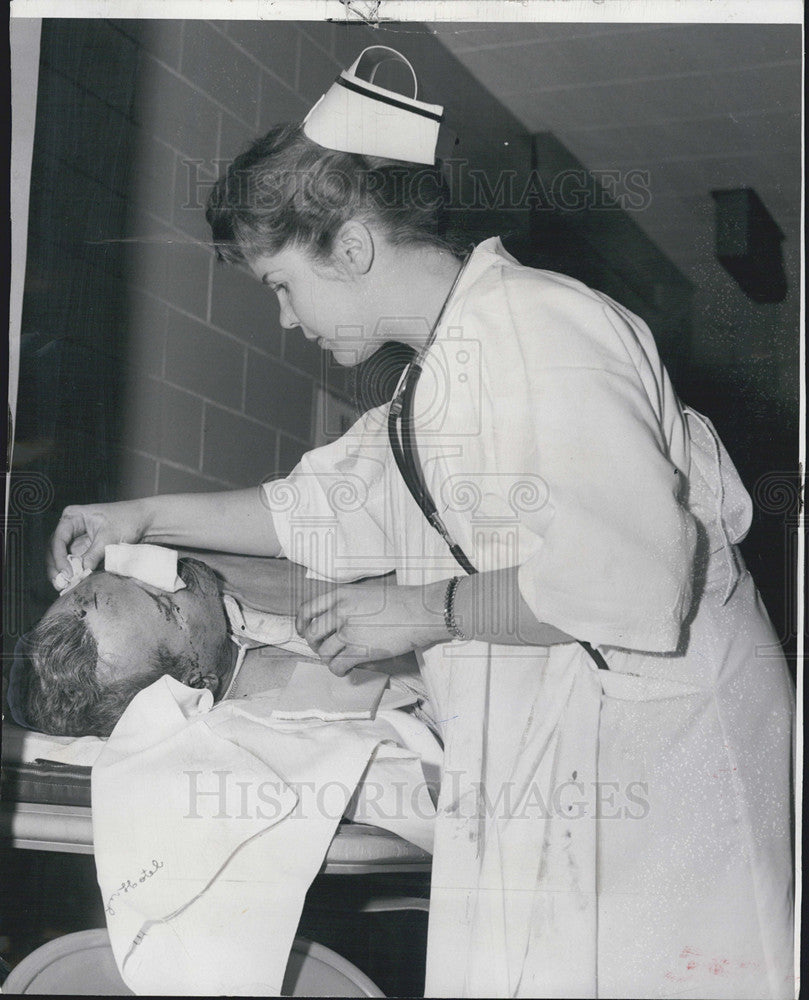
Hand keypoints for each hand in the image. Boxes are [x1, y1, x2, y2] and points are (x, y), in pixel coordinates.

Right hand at [47, 500, 149, 588]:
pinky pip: (74, 562)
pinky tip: (72, 582)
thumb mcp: (109, 537)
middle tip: (61, 584)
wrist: (144, 521)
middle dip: (56, 568)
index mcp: (73, 516)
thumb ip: (93, 554)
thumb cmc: (128, 520)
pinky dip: (73, 572)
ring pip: (62, 558)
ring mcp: (76, 539)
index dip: (59, 557)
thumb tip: (81, 572)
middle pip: (54, 549)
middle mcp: (70, 527)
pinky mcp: (84, 549)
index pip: (58, 539)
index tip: (66, 573)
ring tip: (64, 586)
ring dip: (62, 572)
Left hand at [295, 580, 446, 675]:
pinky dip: (339, 670)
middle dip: (316, 645)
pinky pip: (337, 665)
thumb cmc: (400, 602)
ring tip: (341, 660)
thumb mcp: (366, 593)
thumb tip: (336, 622)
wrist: (419, 611)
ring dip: (330, 659)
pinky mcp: (359, 650)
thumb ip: (347, 604)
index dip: (302, 624)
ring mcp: (348, 631)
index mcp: (340, 595)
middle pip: (312, 634)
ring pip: (324, 653)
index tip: (304, 632)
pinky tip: (347, 669)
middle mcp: (340, 612)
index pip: (307, 610)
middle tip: (327, 649)